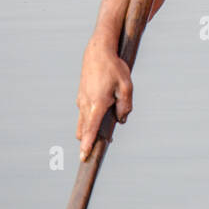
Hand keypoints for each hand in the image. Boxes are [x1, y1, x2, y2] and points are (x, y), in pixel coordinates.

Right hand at [76, 39, 132, 160]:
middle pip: (83, 131)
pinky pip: (84, 113)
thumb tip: (121, 119)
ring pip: (82, 123)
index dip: (87, 144)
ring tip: (102, 132)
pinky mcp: (81, 96)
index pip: (90, 129)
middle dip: (88, 141)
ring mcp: (81, 100)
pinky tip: (102, 113)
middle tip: (100, 147)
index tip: (84, 157)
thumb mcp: (126, 86)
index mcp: (97, 103)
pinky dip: (89, 119)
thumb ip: (125, 105)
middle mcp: (86, 104)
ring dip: (89, 130)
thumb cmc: (114, 68)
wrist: (98, 51)